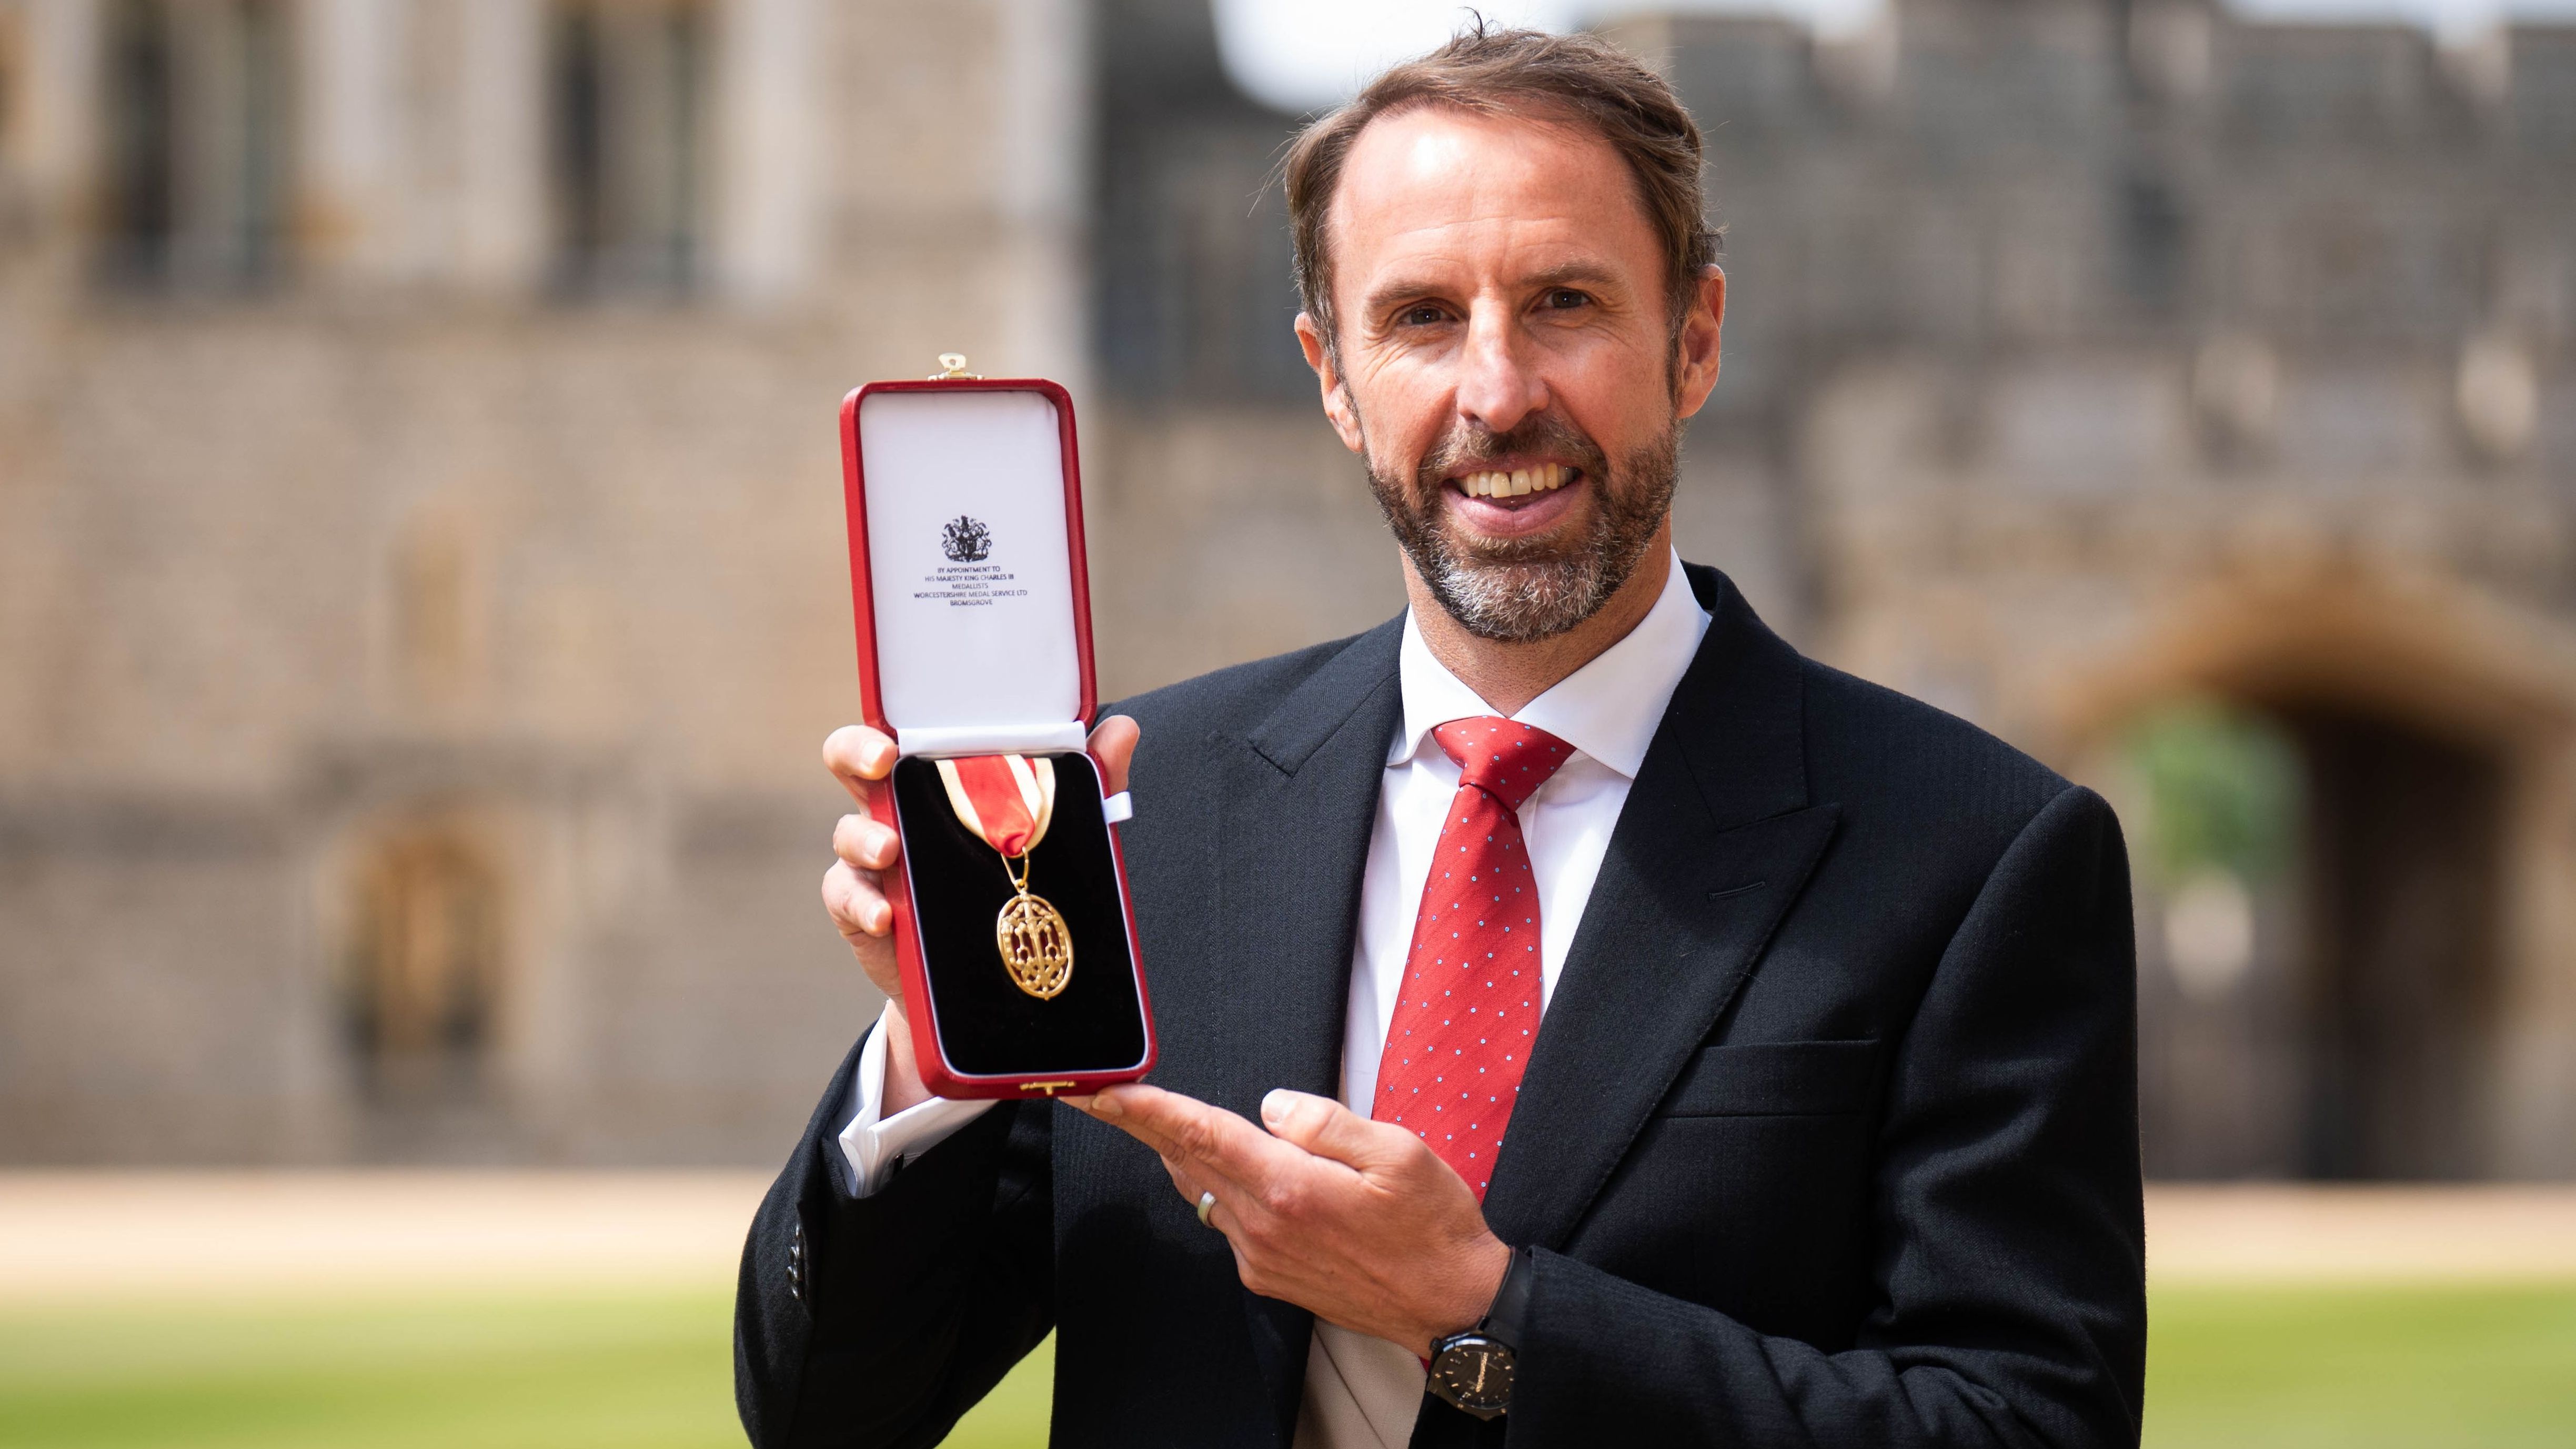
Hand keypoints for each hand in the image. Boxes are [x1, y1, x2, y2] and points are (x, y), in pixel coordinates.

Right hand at [822, 715, 1140, 1115]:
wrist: (990, 974)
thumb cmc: (1015, 879)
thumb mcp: (1054, 832)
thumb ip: (1088, 781)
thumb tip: (1123, 728)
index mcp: (934, 781)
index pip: (896, 737)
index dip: (881, 731)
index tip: (894, 742)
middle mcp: (895, 810)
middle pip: (851, 765)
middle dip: (856, 755)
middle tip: (883, 765)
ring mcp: (874, 861)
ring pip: (848, 835)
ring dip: (866, 840)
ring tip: (890, 851)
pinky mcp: (865, 908)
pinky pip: (848, 898)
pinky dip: (864, 905)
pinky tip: (887, 917)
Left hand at [1069, 1084, 1510, 1353]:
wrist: (1451, 1305)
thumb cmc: (1433, 1226)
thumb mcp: (1398, 1152)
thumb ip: (1326, 1122)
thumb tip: (1271, 1106)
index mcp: (1291, 1188)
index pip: (1202, 1136)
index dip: (1147, 1110)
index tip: (1103, 1092)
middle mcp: (1264, 1227)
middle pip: (1187, 1161)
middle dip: (1141, 1124)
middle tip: (1096, 1095)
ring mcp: (1261, 1256)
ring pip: (1204, 1191)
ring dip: (1179, 1154)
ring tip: (1152, 1119)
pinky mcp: (1268, 1275)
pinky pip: (1227, 1220)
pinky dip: (1217, 1187)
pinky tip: (1228, 1169)